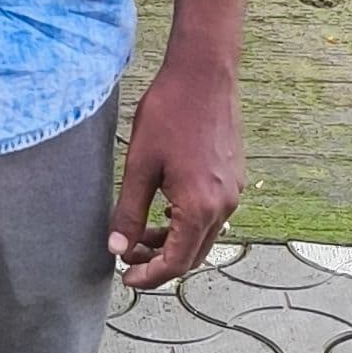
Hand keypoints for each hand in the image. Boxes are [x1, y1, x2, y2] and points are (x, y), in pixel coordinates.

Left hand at [107, 50, 241, 290]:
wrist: (204, 74)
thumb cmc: (169, 113)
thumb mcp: (139, 165)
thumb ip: (129, 212)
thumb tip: (116, 248)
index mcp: (199, 207)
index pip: (177, 262)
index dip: (150, 277)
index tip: (126, 279)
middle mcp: (224, 205)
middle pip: (193, 255)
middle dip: (160, 262)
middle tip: (127, 255)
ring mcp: (234, 191)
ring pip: (203, 235)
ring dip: (174, 242)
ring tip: (141, 234)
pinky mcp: (234, 177)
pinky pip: (213, 215)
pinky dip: (188, 223)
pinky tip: (165, 210)